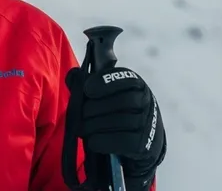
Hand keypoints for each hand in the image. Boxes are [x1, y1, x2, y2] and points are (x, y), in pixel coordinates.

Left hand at [68, 66, 165, 186]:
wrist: (141, 143)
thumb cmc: (119, 113)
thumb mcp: (108, 94)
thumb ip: (89, 83)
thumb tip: (72, 76)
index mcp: (136, 84)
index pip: (123, 77)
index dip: (104, 82)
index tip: (86, 89)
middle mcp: (146, 101)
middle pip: (121, 101)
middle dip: (95, 108)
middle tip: (80, 115)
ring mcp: (149, 123)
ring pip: (122, 121)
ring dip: (96, 126)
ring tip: (82, 129)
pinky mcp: (146, 144)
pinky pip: (125, 142)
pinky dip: (104, 141)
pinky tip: (92, 141)